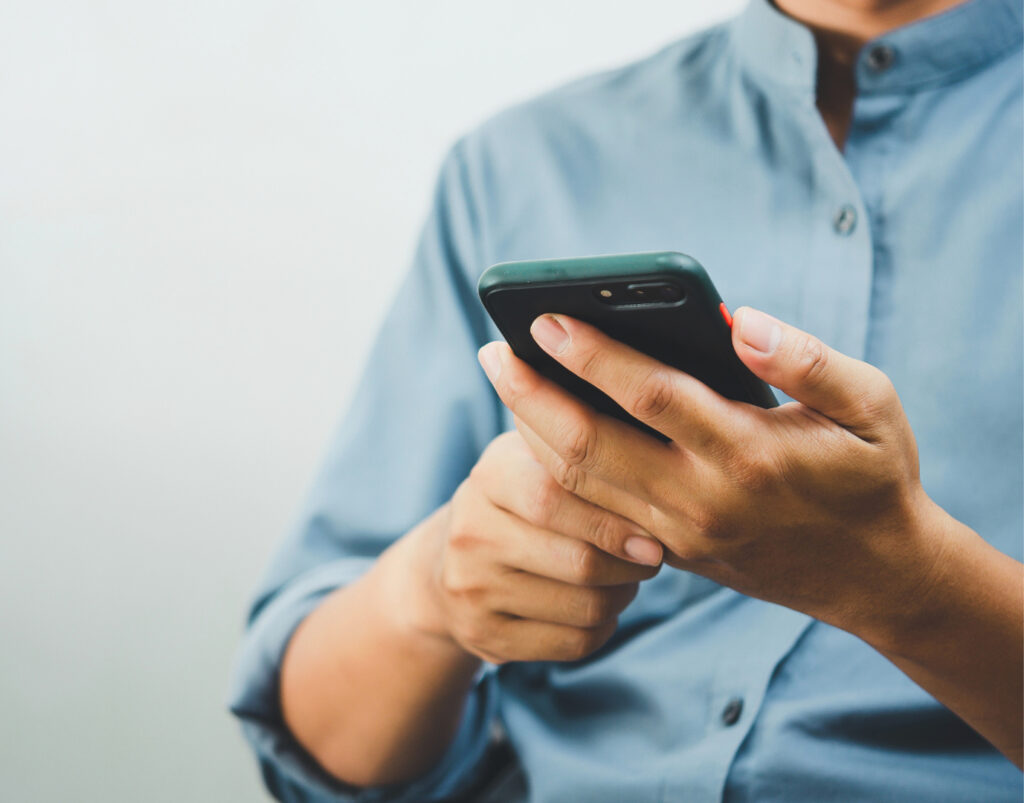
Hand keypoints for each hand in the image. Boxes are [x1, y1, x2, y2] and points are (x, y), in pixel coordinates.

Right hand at [410, 431, 661, 663]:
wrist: (450, 562)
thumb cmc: (520, 500)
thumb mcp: (536, 460)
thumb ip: (586, 456)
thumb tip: (659, 469)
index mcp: (491, 477)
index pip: (554, 499)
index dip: (613, 522)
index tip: (654, 536)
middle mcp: (471, 533)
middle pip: (578, 562)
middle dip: (631, 566)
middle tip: (652, 558)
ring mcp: (472, 589)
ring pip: (585, 608)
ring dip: (623, 596)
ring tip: (628, 578)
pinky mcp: (484, 636)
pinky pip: (573, 643)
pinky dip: (603, 627)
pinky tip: (602, 607)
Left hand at [477, 307, 951, 646]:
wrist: (875, 577)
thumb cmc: (872, 477)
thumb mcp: (871, 407)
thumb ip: (807, 359)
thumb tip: (737, 320)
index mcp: (749, 453)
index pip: (651, 395)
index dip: (593, 354)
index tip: (546, 318)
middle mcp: (702, 501)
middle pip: (591, 446)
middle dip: (533, 394)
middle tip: (493, 349)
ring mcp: (678, 537)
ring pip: (580, 486)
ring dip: (532, 432)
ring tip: (505, 381)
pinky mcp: (668, 555)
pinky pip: (592, 513)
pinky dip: (556, 471)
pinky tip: (536, 430)